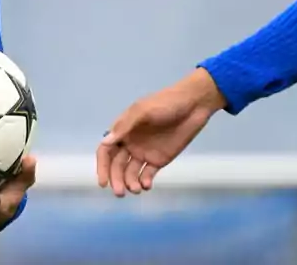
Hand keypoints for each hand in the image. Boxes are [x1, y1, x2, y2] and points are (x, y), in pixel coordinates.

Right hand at [96, 68, 226, 197]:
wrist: (193, 105)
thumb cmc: (166, 103)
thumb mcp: (143, 110)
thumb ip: (125, 127)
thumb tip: (105, 142)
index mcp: (124, 130)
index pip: (106, 151)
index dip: (102, 167)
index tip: (103, 182)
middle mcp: (131, 143)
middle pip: (117, 166)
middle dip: (116, 180)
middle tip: (120, 192)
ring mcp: (145, 153)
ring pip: (131, 173)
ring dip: (130, 183)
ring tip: (136, 189)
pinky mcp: (159, 160)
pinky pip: (147, 174)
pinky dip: (145, 182)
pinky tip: (147, 185)